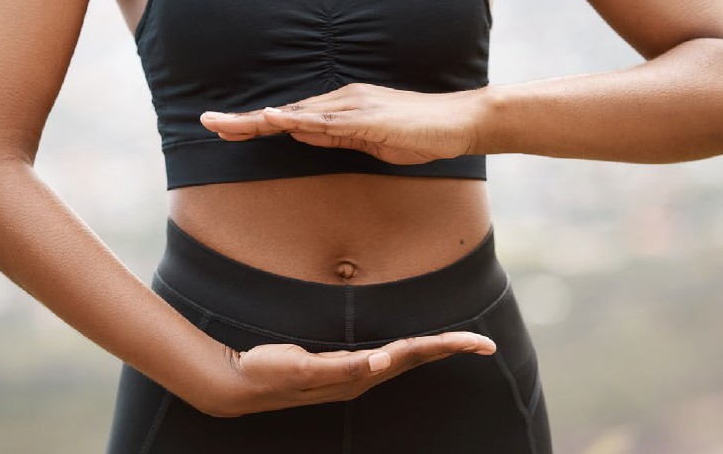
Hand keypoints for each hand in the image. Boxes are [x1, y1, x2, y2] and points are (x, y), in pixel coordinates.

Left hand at [193, 330, 496, 417]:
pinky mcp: (315, 374)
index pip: (414, 353)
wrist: (240, 381)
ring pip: (389, 362)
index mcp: (364, 369)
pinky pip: (349, 369)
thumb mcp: (316, 357)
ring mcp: (339, 378)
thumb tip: (377, 352)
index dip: (447, 346)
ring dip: (420, 353)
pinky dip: (369, 365)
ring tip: (452, 343)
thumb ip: (343, 354)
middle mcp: (359, 376)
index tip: (480, 342)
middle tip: (482, 343)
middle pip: (412, 357)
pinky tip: (384, 359)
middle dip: (448, 349)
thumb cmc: (277, 366)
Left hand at [198, 83, 489, 164]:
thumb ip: (334, 138)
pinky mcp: (369, 119)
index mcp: (338, 109)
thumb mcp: (368, 142)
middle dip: (242, 120)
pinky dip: (299, 121)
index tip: (221, 129)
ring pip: (297, 114)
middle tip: (205, 123)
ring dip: (259, 120)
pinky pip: (328, 122)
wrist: (459, 123)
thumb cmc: (417, 135)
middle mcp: (340, 102)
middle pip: (283, 113)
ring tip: (224, 124)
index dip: (252, 124)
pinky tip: (274, 120)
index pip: (288, 118)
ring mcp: (353, 107)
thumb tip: (299, 135)